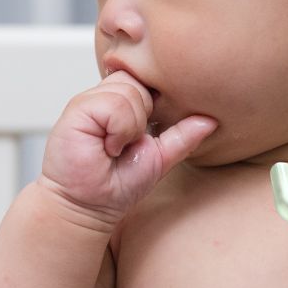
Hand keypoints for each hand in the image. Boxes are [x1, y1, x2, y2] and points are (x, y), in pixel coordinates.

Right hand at [38, 70, 215, 224]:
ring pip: (129, 91)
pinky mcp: (77, 109)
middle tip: (128, 144)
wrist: (87, 207)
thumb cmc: (117, 185)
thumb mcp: (160, 157)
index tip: (147, 130)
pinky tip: (107, 147)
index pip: (149, 80)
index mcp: (122, 102)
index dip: (154, 103)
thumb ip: (183, 137)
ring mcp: (89, 101)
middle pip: (141, 81)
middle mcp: (105, 97)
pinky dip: (118, 129)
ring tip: (116, 147)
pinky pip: (112, 104)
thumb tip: (211, 120)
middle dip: (143, 116)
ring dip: (131, 126)